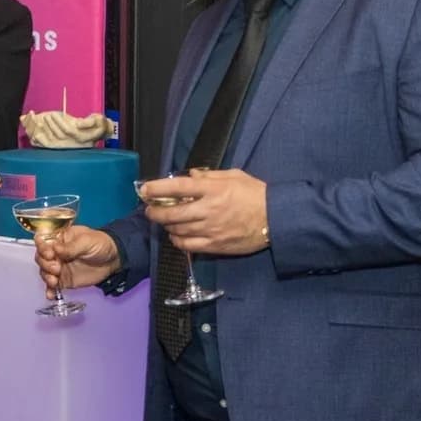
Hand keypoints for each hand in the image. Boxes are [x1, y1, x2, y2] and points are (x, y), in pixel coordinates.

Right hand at [36, 224, 122, 293]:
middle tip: (57, 269)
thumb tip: (55, 248)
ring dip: (46, 278)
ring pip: (44, 273)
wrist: (112, 259)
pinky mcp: (63, 280)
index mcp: (59, 239)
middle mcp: (55, 253)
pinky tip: (51, 295)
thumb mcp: (86, 241)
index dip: (42, 248)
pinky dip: (50, 291)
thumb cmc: (99, 243)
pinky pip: (52, 286)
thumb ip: (70, 247)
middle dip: (45, 265)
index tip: (50, 254)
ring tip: (54, 282)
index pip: (43, 242)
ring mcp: (58, 268)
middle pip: (41, 259)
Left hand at [140, 169, 269, 256]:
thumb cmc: (256, 194)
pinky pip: (188, 245)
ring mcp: (211, 230)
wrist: (276, 219)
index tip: (144, 189)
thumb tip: (189, 175)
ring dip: (166, 226)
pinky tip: (176, 236)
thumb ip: (210, 176)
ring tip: (165, 221)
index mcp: (213, 190)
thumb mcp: (234, 176)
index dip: (157, 188)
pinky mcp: (215, 246)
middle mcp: (208, 210)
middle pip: (171, 213)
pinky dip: (178, 241)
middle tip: (149, 210)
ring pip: (177, 230)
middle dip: (154, 212)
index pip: (178, 188)